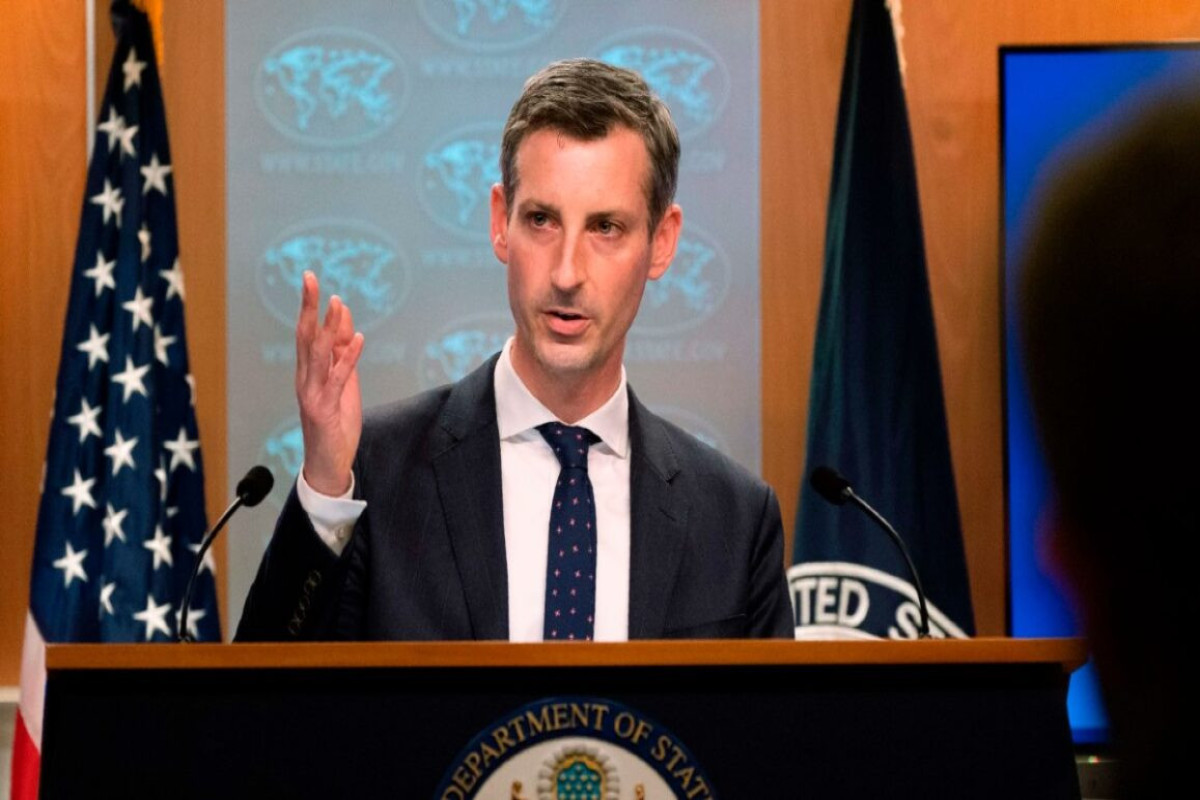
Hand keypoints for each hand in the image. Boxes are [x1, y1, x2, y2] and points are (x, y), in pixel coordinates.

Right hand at [295, 271, 363, 495]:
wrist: (328, 464)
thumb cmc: (335, 424)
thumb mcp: (344, 383)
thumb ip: (343, 355)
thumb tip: (344, 324)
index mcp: (308, 372)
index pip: (307, 334)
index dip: (310, 307)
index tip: (314, 281)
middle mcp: (305, 379)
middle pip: (304, 336)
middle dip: (307, 306)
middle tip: (309, 278)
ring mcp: (312, 393)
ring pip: (317, 353)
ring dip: (328, 326)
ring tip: (337, 302)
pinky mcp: (323, 408)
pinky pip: (337, 378)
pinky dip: (348, 357)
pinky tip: (357, 337)